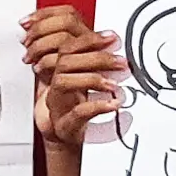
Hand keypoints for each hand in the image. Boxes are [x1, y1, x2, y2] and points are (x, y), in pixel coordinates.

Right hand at [27, 7, 125, 148]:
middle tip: (121, 63)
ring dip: (92, 79)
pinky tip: (113, 105)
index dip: (88, 39)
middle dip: (96, 58)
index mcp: (60, 72)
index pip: (66, 46)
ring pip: (63, 82)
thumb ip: (93, 63)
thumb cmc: (75, 109)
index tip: (111, 38)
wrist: (64, 138)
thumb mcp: (84, 82)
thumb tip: (115, 43)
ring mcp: (57, 106)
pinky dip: (97, 107)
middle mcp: (55, 86)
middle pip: (64, 62)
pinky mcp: (64, 126)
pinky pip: (76, 114)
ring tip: (114, 84)